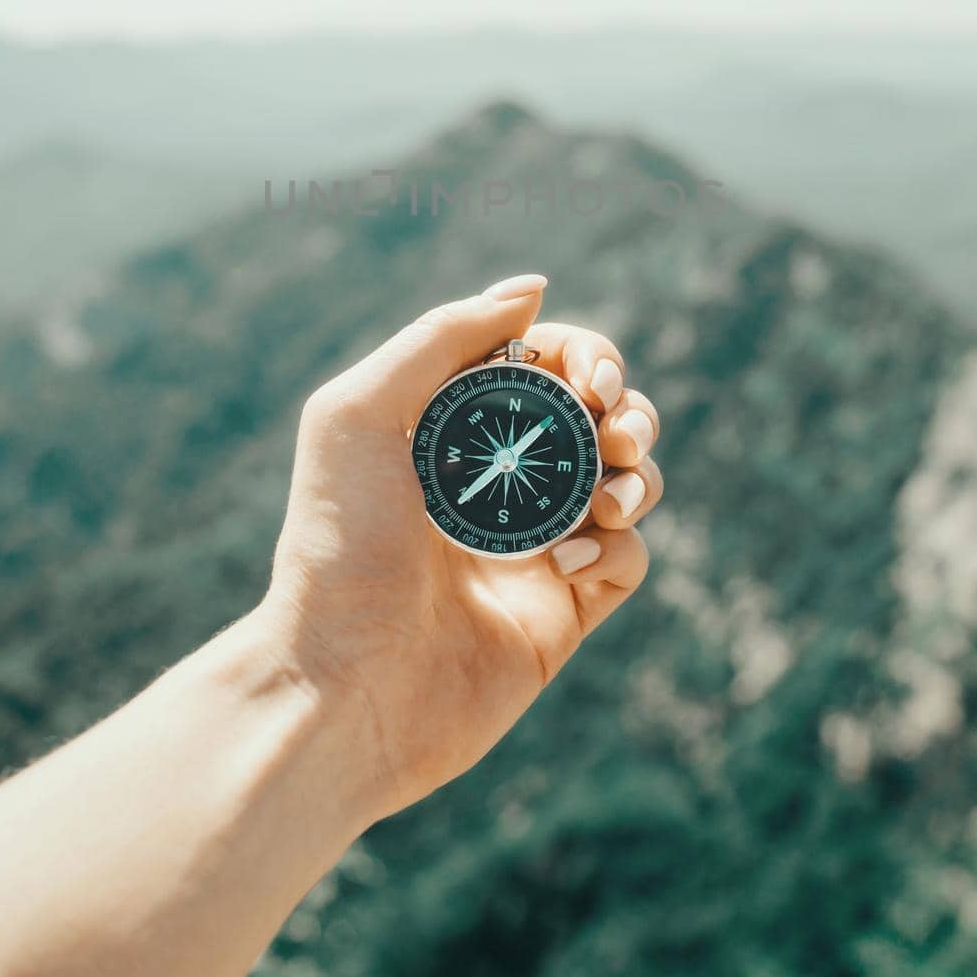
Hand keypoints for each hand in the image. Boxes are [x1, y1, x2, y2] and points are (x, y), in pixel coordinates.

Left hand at [263, 274, 662, 821]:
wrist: (343, 687)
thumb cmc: (338, 546)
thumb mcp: (361, 414)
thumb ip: (443, 336)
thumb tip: (534, 289)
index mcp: (456, 427)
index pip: (548, 365)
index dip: (586, 356)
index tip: (590, 379)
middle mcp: (500, 480)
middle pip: (603, 418)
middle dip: (628, 410)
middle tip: (612, 430)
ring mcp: (536, 545)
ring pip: (630, 483)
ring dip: (638, 476)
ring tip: (607, 500)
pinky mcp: (564, 613)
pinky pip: (629, 560)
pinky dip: (618, 549)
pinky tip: (566, 565)